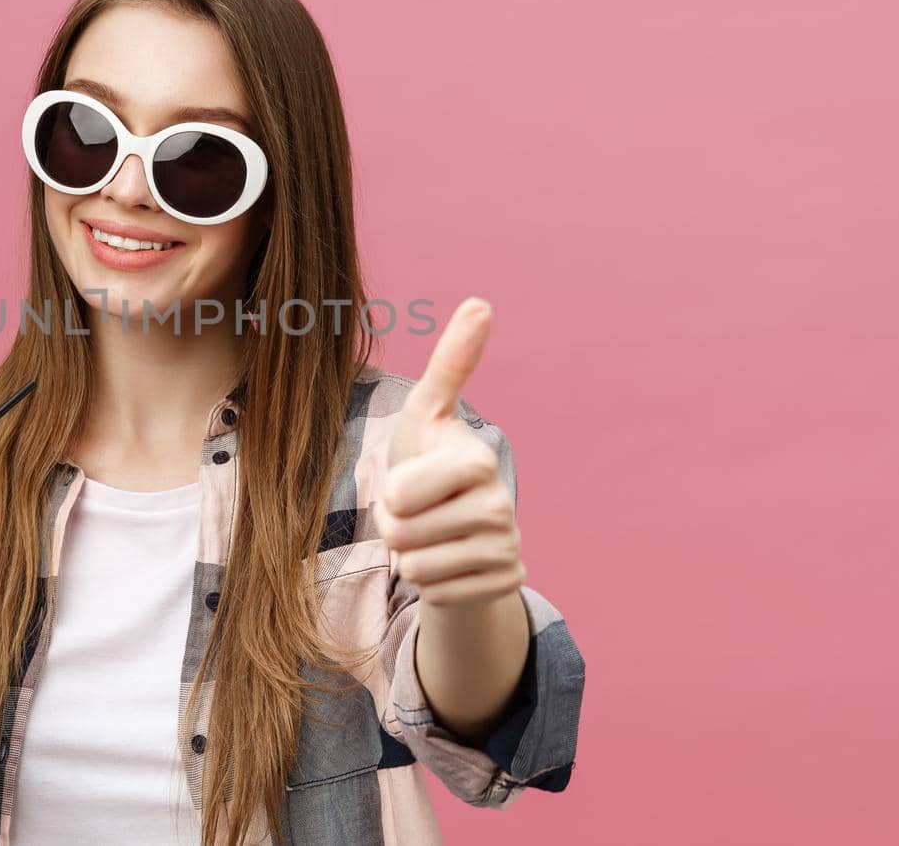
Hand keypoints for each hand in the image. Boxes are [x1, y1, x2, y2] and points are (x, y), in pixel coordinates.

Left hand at [374, 298, 524, 607]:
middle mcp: (502, 504)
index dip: (390, 493)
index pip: (399, 494)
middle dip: (394, 527)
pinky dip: (432, 583)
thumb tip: (481, 302)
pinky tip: (449, 562)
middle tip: (417, 512)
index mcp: (477, 460)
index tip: (411, 482)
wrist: (455, 527)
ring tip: (431, 535)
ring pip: (416, 568)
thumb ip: (450, 362)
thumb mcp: (427, 413)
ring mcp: (508, 548)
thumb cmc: (429, 461)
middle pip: (401, 533)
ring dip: (410, 556)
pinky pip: (436, 595)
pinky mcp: (506, 583)